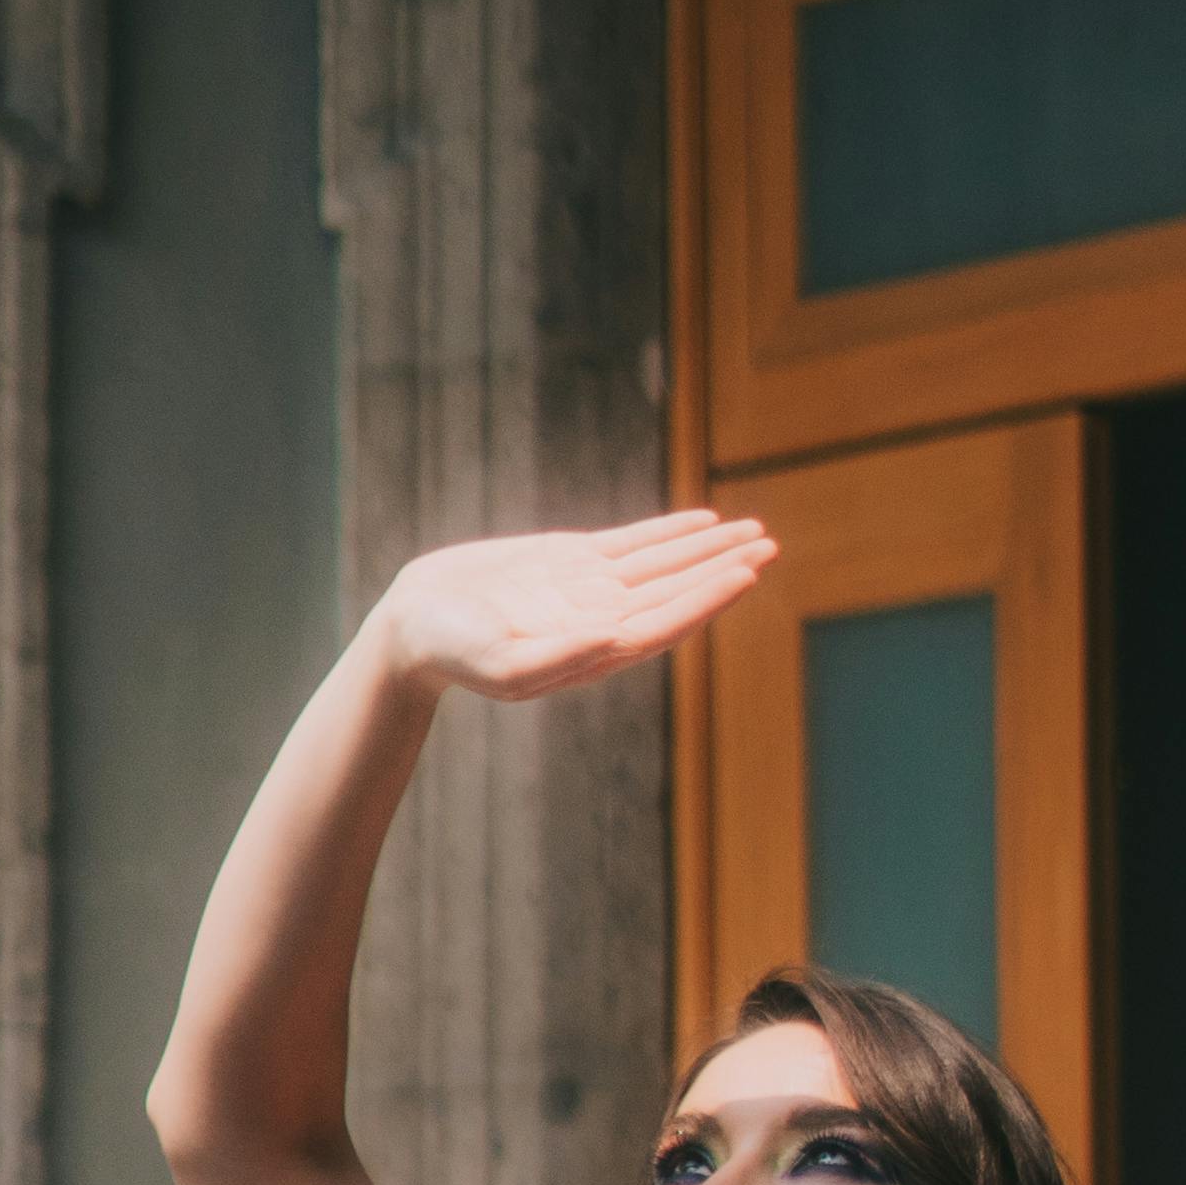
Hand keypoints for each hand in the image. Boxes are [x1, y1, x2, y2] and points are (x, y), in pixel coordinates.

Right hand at [369, 513, 771, 704]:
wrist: (415, 627)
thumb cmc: (451, 652)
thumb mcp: (500, 663)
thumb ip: (558, 657)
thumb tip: (616, 638)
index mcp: (595, 651)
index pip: (666, 622)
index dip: (708, 597)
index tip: (746, 572)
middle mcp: (603, 622)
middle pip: (678, 591)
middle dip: (724, 567)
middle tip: (770, 545)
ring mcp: (590, 591)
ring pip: (664, 564)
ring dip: (709, 548)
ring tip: (754, 530)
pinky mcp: (570, 562)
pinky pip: (633, 544)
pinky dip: (669, 532)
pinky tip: (703, 520)